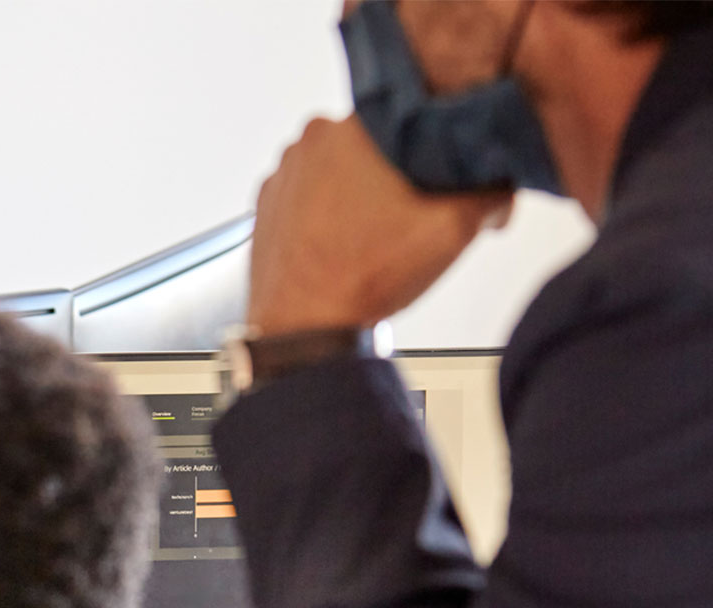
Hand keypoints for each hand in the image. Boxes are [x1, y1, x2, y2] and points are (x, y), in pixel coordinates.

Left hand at [248, 115, 512, 334]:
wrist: (303, 329)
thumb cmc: (365, 278)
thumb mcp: (454, 229)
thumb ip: (492, 190)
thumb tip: (503, 178)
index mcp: (356, 128)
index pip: (415, 116)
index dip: (440, 149)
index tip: (447, 177)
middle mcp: (311, 140)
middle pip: (377, 143)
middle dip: (400, 173)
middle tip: (414, 214)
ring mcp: (283, 172)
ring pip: (342, 168)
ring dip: (363, 193)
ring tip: (377, 236)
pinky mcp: (267, 202)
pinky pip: (311, 194)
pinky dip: (330, 212)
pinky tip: (347, 243)